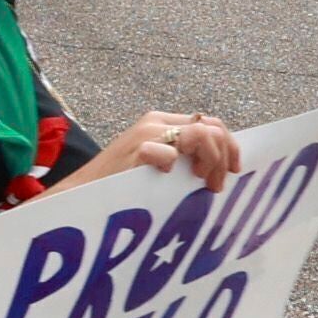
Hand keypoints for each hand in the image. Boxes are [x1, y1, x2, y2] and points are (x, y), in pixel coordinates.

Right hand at [67, 109, 243, 190]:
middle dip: (224, 157)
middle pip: (211, 127)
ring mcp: (146, 134)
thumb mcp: (158, 165)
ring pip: (200, 135)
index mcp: (162, 122)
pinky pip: (169, 153)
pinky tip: (166, 178)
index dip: (230, 145)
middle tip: (217, 185)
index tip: (235, 171)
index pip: (210, 122)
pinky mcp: (135, 150)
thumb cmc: (120, 186)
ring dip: (211, 161)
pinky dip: (173, 166)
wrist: (82, 195)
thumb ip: (183, 158)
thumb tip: (222, 166)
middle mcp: (156, 122)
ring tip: (204, 184)